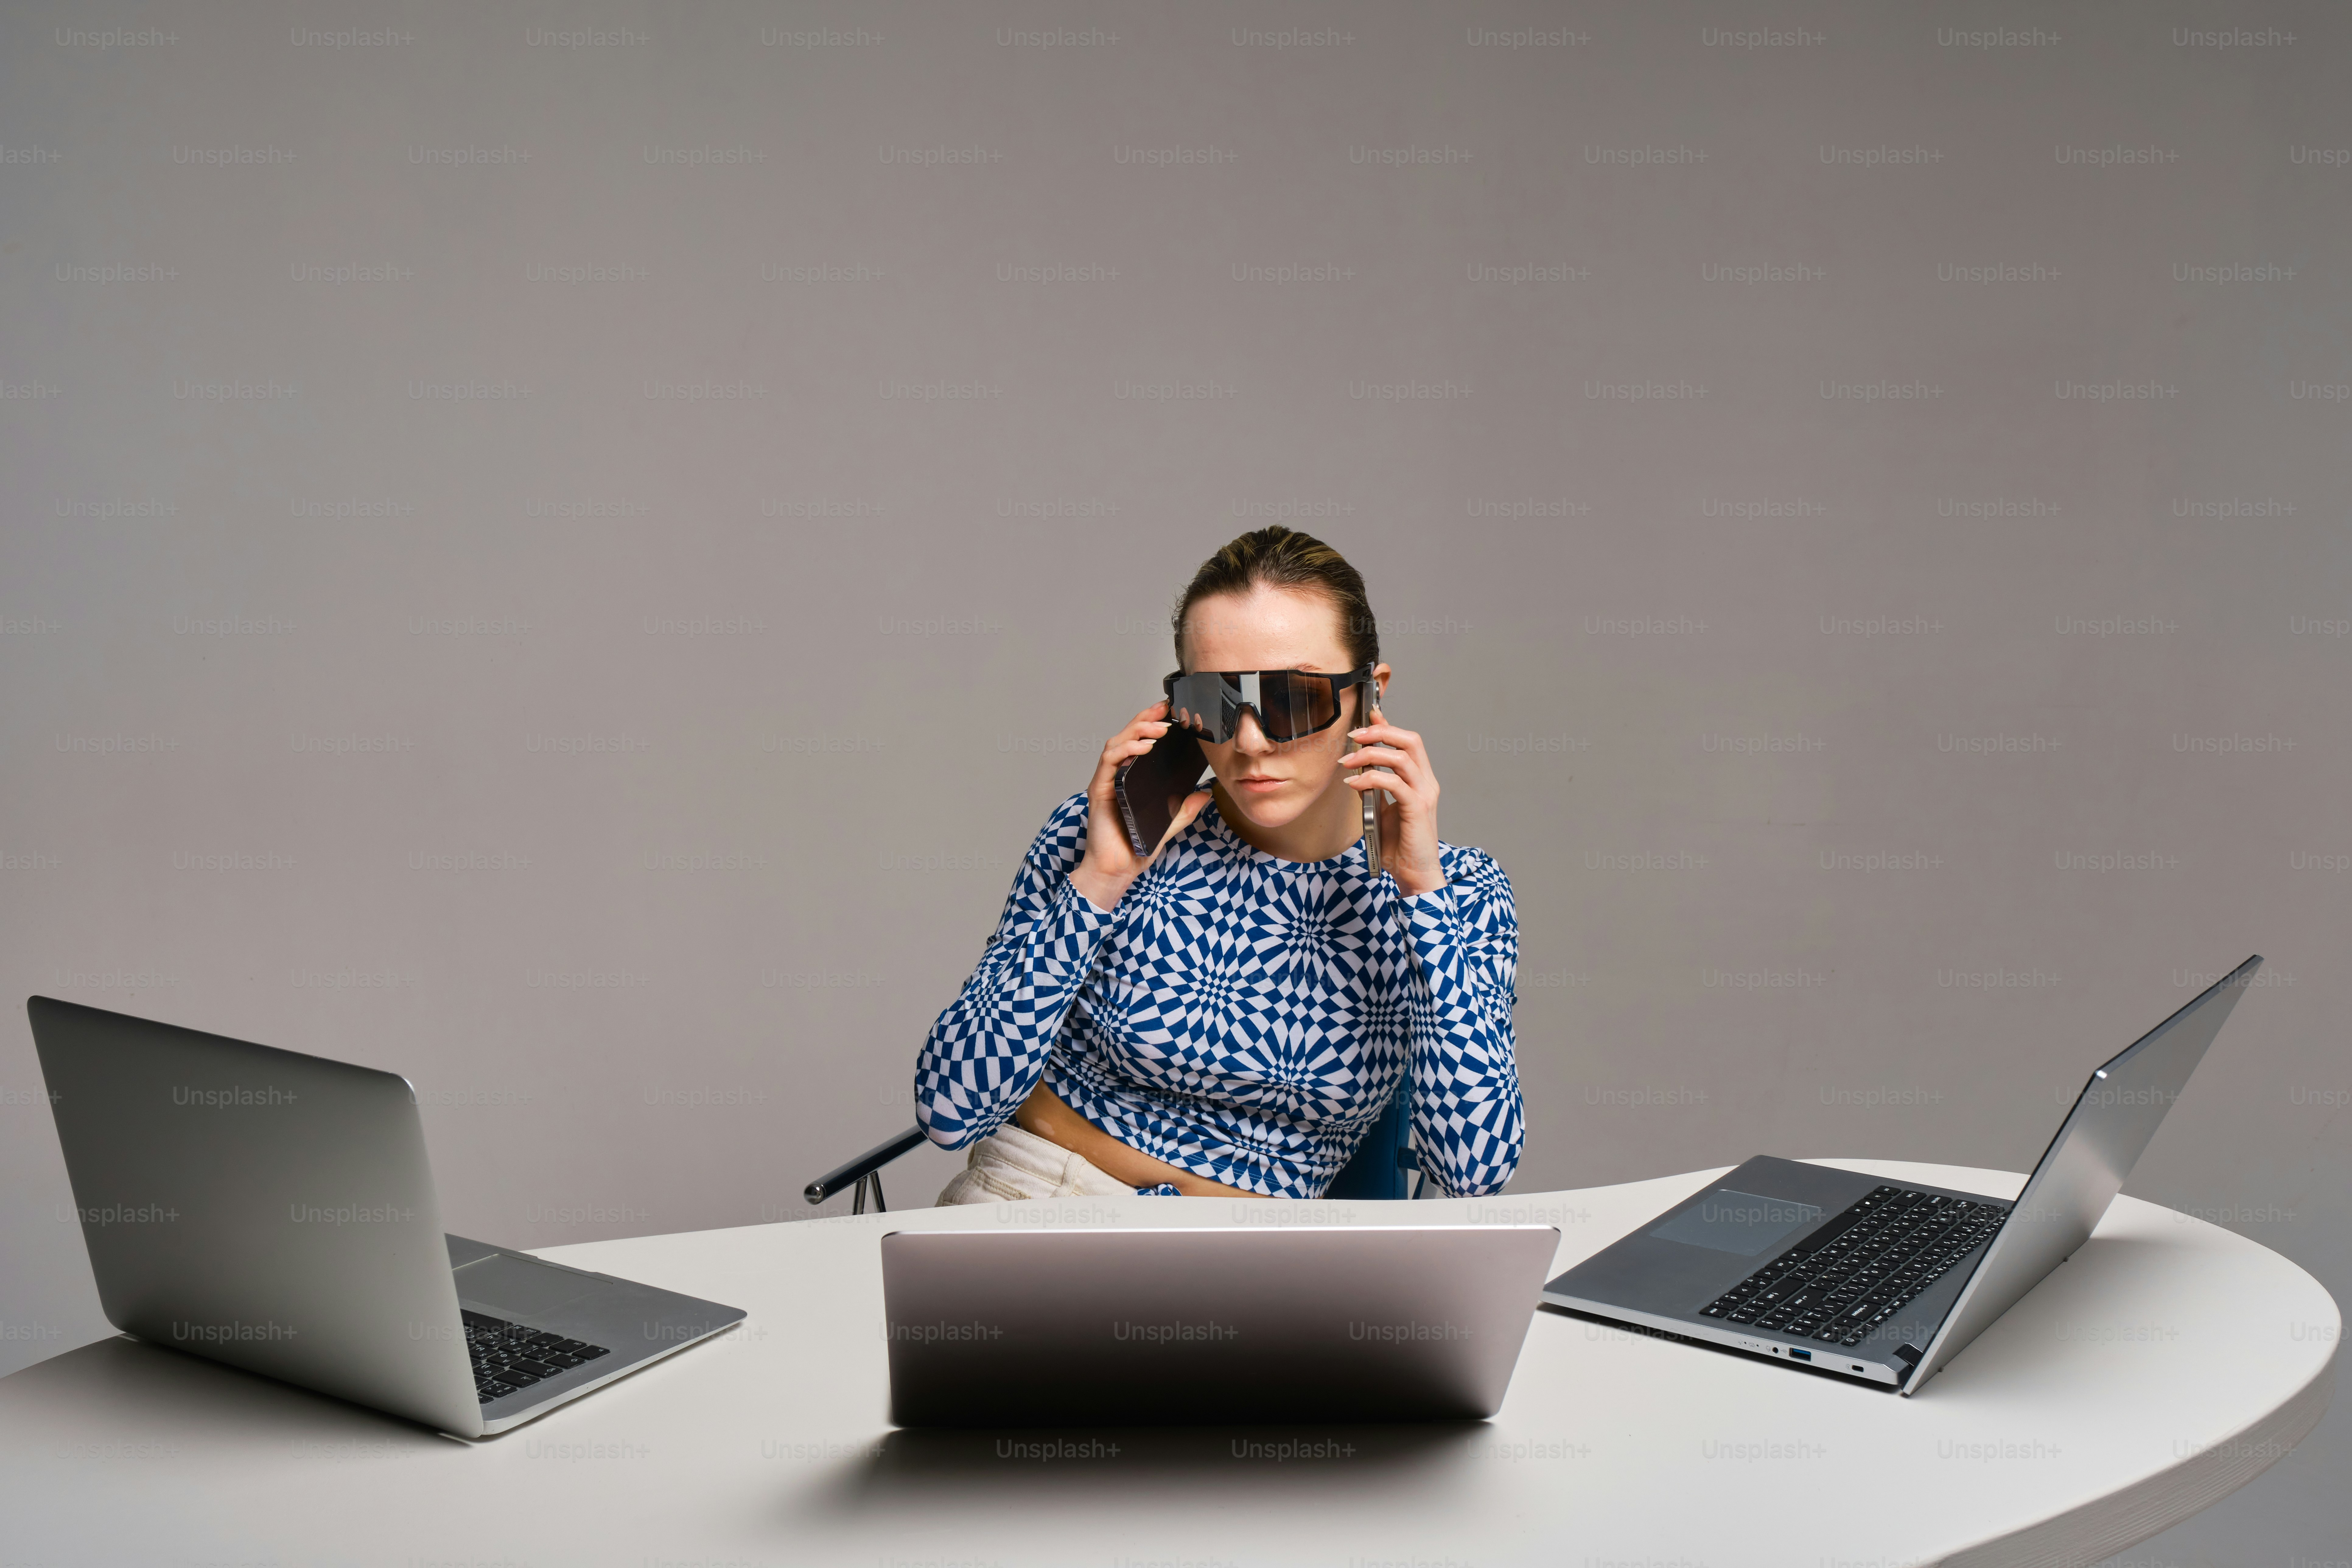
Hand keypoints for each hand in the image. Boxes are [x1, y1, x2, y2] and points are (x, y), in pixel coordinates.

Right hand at [1070, 700, 1211, 912]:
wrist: (1118, 870)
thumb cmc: (1136, 848)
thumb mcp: (1169, 825)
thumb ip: (1184, 809)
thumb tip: (1205, 793)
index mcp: (1130, 779)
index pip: (1140, 743)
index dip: (1152, 723)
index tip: (1171, 711)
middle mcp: (1116, 776)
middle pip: (1128, 736)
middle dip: (1146, 718)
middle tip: (1165, 708)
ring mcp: (1106, 782)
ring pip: (1117, 743)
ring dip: (1138, 731)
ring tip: (1159, 727)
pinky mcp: (1099, 790)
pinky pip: (1109, 762)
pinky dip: (1126, 750)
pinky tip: (1143, 747)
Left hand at [1340, 705, 1444, 896]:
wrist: (1415, 873)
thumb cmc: (1399, 845)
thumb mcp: (1383, 809)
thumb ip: (1376, 789)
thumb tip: (1358, 770)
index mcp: (1420, 780)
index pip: (1408, 743)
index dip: (1388, 726)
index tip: (1368, 714)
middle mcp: (1426, 783)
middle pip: (1410, 741)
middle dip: (1380, 732)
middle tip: (1353, 736)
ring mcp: (1424, 794)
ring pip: (1401, 758)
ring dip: (1370, 754)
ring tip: (1346, 762)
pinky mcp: (1417, 809)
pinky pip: (1394, 783)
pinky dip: (1371, 779)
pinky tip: (1353, 785)